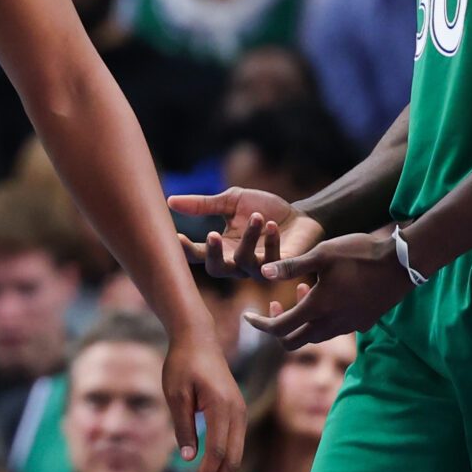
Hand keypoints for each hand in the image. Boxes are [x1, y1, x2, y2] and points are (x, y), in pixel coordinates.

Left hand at [163, 329, 245, 471]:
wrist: (198, 339)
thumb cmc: (182, 364)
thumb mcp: (175, 395)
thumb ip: (183, 426)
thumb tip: (190, 459)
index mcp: (221, 407)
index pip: (218, 452)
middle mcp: (237, 412)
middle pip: (231, 459)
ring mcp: (240, 412)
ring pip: (235, 455)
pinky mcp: (236, 413)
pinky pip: (233, 444)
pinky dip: (221, 463)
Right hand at [168, 187, 323, 280]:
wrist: (301, 214)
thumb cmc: (264, 209)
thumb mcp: (231, 202)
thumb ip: (203, 205)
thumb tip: (170, 201)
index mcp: (222, 249)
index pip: (197, 254)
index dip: (185, 250)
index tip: (175, 236)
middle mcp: (237, 264)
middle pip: (217, 270)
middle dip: (213, 254)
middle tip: (212, 234)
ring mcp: (260, 268)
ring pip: (246, 263)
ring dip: (250, 239)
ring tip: (257, 216)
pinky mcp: (283, 268)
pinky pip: (274, 261)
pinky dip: (271, 242)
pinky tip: (271, 225)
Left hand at [248, 229, 411, 347]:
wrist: (404, 262)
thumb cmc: (360, 253)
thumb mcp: (322, 254)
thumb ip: (291, 266)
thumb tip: (261, 272)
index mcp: (318, 308)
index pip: (279, 329)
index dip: (259, 324)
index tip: (246, 315)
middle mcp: (332, 324)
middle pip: (294, 342)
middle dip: (278, 328)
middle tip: (272, 305)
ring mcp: (350, 326)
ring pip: (315, 336)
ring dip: (302, 320)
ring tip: (301, 289)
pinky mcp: (364, 323)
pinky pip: (335, 329)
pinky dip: (322, 319)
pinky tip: (326, 296)